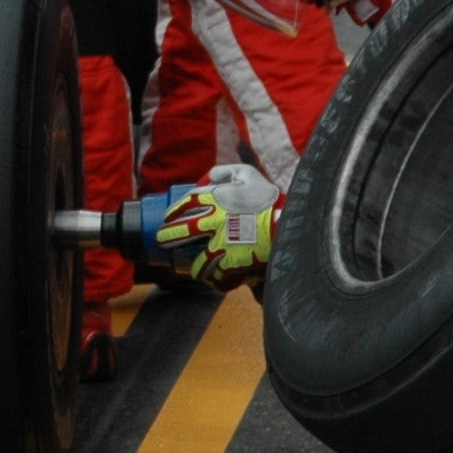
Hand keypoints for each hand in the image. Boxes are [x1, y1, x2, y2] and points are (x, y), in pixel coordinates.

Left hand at [152, 162, 279, 289]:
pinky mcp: (233, 262)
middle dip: (168, 237)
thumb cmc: (269, 200)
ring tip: (191, 269)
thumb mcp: (248, 175)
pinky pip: (218, 276)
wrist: (289, 223)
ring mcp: (222, 244)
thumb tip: (209, 177)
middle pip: (181, 232)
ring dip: (193, 266)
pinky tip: (215, 280)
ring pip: (198, 261)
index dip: (174, 211)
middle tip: (163, 241)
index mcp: (217, 200)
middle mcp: (215, 222)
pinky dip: (216, 280)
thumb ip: (226, 172)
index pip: (186, 204)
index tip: (168, 217)